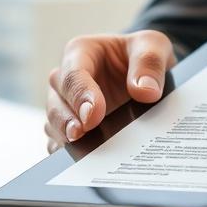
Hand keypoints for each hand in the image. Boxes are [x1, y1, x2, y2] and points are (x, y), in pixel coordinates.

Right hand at [44, 30, 175, 152]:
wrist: (145, 72)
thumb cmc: (142, 53)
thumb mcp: (153, 45)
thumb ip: (149, 62)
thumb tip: (145, 91)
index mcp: (80, 52)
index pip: (73, 75)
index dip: (81, 96)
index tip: (93, 116)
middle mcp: (65, 79)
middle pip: (56, 102)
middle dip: (67, 121)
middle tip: (82, 135)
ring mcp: (65, 105)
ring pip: (54, 124)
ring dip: (66, 138)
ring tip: (83, 151)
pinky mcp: (70, 126)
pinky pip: (59, 142)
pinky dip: (68, 153)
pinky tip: (82, 161)